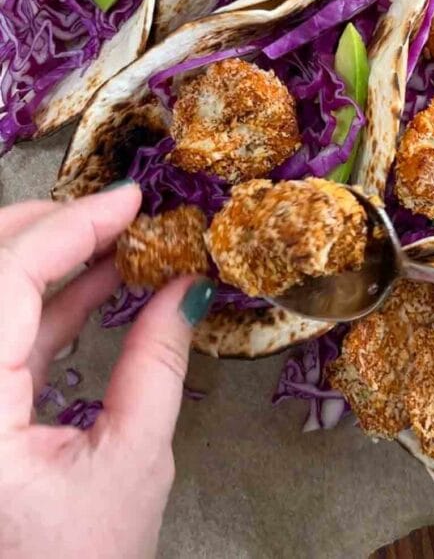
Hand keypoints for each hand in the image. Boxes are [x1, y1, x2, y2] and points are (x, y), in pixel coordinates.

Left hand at [0, 183, 214, 558]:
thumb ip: (157, 362)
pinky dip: (51, 298)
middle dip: (46, 225)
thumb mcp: (132, 463)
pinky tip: (103, 277)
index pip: (6, 282)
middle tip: (118, 209)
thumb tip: (188, 283)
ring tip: (121, 236)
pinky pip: (6, 330)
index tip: (131, 198)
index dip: (70, 227)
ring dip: (52, 256)